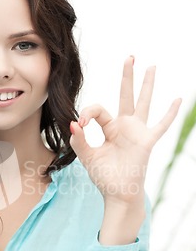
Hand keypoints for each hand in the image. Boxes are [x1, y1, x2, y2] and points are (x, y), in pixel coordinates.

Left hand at [70, 56, 181, 207]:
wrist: (117, 193)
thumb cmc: (104, 176)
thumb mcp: (87, 157)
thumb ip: (79, 141)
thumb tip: (72, 123)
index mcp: (109, 128)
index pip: (98, 110)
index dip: (87, 113)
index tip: (80, 124)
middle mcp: (124, 126)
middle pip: (125, 96)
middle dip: (127, 77)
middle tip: (129, 57)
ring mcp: (137, 132)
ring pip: (144, 103)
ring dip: (147, 85)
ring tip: (151, 67)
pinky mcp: (146, 141)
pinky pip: (161, 125)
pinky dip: (170, 114)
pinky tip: (178, 99)